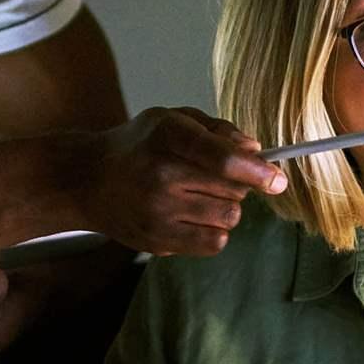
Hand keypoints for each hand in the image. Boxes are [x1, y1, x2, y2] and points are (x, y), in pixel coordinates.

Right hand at [79, 108, 285, 257]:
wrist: (86, 180)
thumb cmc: (137, 146)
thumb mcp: (172, 120)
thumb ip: (217, 130)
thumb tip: (255, 150)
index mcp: (167, 137)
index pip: (224, 159)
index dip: (258, 171)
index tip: (277, 179)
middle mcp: (161, 176)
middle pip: (233, 191)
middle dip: (237, 184)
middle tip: (215, 178)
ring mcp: (158, 213)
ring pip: (228, 218)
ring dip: (226, 207)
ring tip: (203, 196)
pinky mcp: (158, 241)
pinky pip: (213, 243)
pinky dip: (215, 231)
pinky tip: (196, 217)